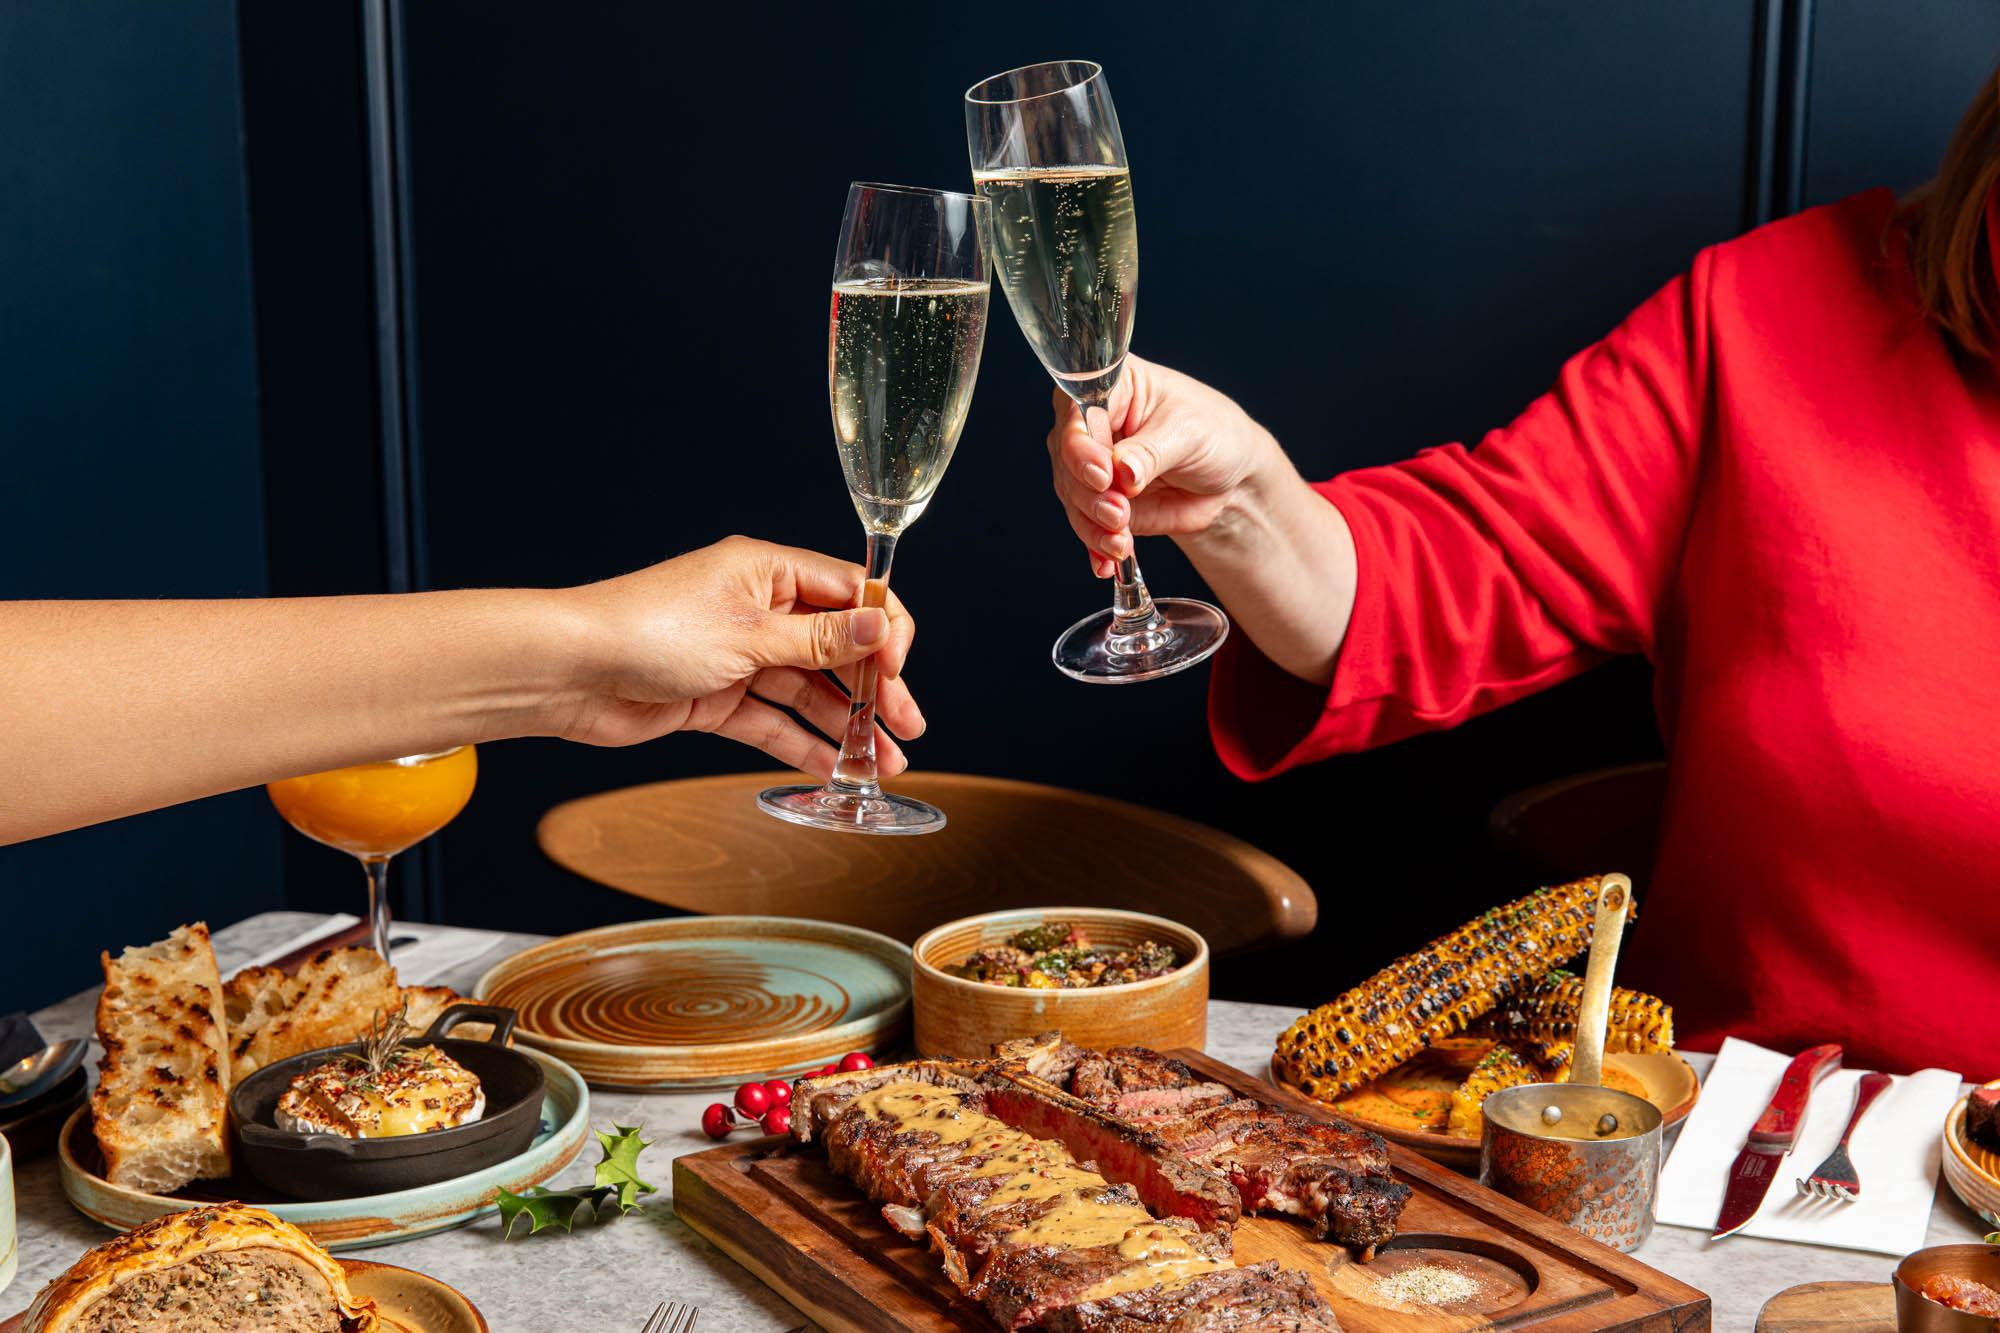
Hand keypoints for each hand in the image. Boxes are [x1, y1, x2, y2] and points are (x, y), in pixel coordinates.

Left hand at [551, 536, 921, 778]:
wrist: (571, 673)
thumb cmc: (647, 630)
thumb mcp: (748, 635)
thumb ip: (818, 641)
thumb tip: (879, 627)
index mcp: (767, 572)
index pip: (849, 591)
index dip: (882, 629)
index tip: (897, 669)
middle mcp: (758, 610)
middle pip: (835, 648)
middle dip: (874, 688)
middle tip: (906, 726)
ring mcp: (738, 656)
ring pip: (808, 690)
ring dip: (845, 724)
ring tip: (883, 762)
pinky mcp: (717, 697)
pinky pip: (773, 721)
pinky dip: (803, 743)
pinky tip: (835, 767)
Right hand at [1046, 354, 1275, 576]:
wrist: (1232, 479)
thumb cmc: (1215, 434)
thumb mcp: (1190, 432)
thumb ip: (1152, 451)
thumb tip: (1122, 471)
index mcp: (1113, 387)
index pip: (1078, 413)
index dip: (1082, 447)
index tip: (1103, 475)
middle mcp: (1094, 425)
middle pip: (1068, 459)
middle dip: (1090, 494)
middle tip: (1119, 513)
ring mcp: (1094, 467)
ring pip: (1073, 497)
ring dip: (1093, 525)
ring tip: (1121, 542)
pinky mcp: (1102, 502)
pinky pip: (1086, 526)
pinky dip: (1095, 547)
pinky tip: (1107, 563)